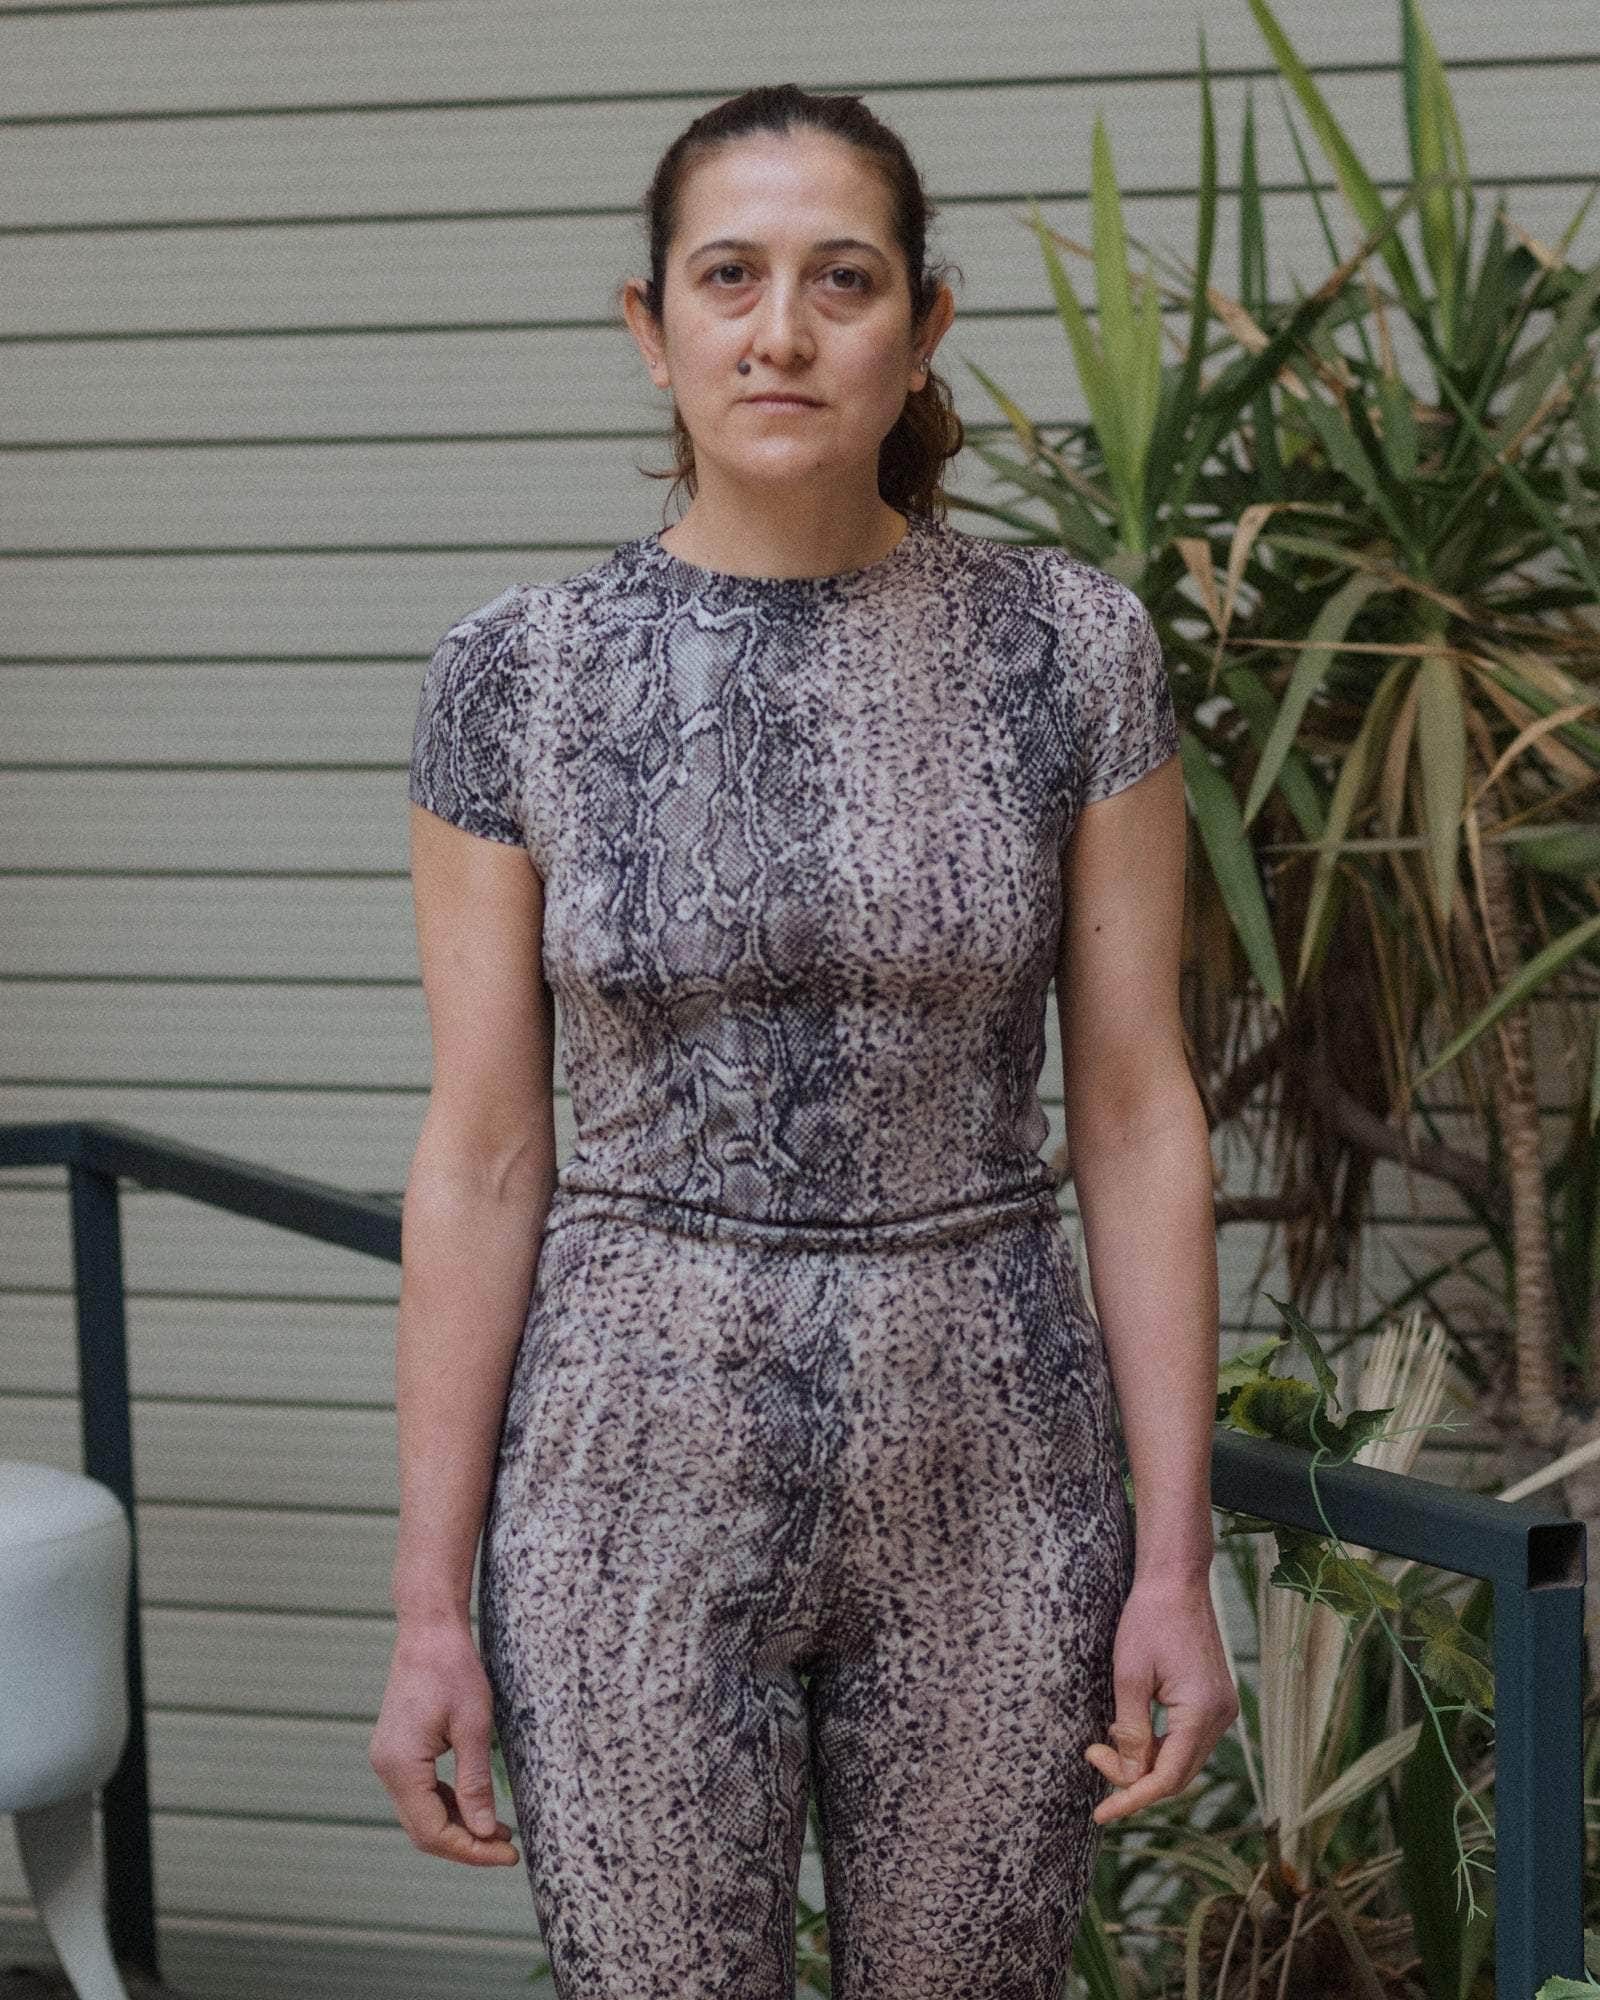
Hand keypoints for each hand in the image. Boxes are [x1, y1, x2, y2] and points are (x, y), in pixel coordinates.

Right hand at [369, 1615, 520, 1865]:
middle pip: (423, 1829)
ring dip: (458, 1827)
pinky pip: (420, 1793)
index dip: (471, 1849)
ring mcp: (388, 1760)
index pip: (432, 1831)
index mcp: (400, 1766)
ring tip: (500, 1833)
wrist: (429, 1630)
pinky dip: (447, 1805)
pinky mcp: (397, 1751)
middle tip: (508, 1850)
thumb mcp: (474, 1726)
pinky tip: (476, 1808)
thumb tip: (484, 1833)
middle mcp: (386, 1768)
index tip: (508, 1855)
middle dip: (466, 1844)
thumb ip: (474, 1783)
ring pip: (421, 1814)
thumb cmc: (453, 1670)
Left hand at [1083, 1569, 1238, 1825]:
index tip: (1100, 1812)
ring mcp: (1222, 1709)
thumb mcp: (1130, 1676)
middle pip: (1177, 1775)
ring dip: (1145, 1763)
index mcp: (1202, 1713)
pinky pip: (1186, 1739)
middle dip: (1134, 1779)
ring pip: (1182, 1760)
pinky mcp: (1214, 1700)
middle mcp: (1221, 1717)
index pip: (1167, 1778)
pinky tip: (1129, 1734)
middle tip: (1092, 1757)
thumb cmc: (1149, 1620)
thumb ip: (1129, 1732)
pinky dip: (1158, 1746)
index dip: (1131, 1799)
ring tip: (1103, 1746)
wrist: (1176, 1580)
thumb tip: (1127, 1777)